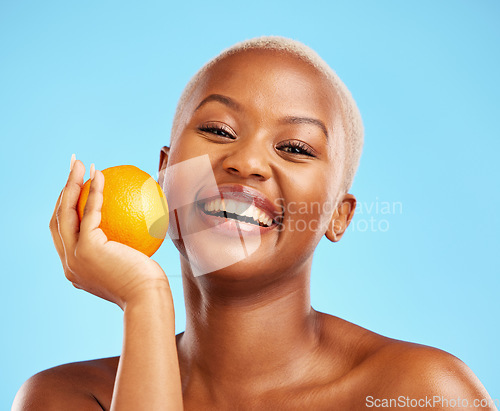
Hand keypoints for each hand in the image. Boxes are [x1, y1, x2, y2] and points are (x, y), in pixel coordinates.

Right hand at [49, 157, 171, 309]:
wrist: (148, 301)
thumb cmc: (149, 285)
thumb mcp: (134, 265)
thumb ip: (127, 250)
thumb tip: (140, 226)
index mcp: (76, 268)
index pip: (64, 233)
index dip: (67, 208)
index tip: (79, 188)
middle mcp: (69, 263)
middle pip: (57, 219)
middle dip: (63, 190)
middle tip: (74, 168)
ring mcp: (74, 258)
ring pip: (65, 212)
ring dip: (71, 184)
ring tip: (81, 163)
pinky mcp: (85, 250)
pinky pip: (89, 212)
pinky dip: (93, 191)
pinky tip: (101, 174)